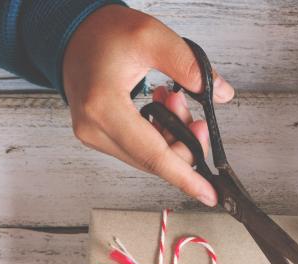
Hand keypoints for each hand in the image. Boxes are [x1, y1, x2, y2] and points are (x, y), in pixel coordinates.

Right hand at [62, 5, 234, 205]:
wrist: (75, 36)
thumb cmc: (105, 35)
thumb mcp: (152, 37)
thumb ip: (189, 66)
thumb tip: (222, 95)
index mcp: (103, 107)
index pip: (153, 155)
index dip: (185, 177)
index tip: (210, 195)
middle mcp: (94, 129)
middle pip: (154, 161)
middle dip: (184, 142)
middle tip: (193, 112)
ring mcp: (95, 137)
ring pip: (149, 158)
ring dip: (172, 136)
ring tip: (174, 100)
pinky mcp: (100, 138)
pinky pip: (140, 150)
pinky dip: (159, 136)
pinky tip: (162, 111)